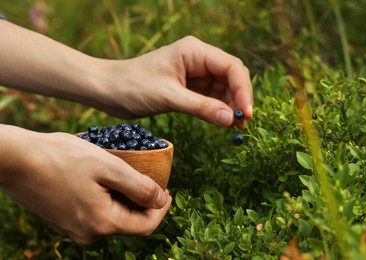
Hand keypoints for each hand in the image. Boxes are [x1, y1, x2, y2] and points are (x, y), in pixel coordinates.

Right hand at [0, 125, 171, 244]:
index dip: (161, 209)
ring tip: (126, 175)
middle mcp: (88, 234)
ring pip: (112, 217)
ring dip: (124, 199)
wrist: (16, 159)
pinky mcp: (64, 220)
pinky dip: (107, 199)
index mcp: (102, 223)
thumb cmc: (62, 158)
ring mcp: (74, 229)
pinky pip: (96, 213)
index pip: (146, 226)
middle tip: (149, 177)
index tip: (168, 190)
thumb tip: (161, 200)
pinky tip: (104, 180)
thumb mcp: (109, 167)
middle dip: (143, 202)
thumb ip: (139, 187)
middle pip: (129, 222)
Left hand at [95, 36, 252, 126]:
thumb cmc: (132, 86)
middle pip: (231, 77)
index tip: (246, 113)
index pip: (231, 67)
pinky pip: (211, 98)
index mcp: (194, 51)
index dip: (243, 89)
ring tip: (235, 127)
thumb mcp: (168, 97)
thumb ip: (201, 107)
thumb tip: (231, 119)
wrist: (107, 90)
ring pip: (223, 89)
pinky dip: (218, 110)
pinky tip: (223, 122)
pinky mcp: (188, 87)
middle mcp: (198, 59)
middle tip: (242, 123)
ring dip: (230, 106)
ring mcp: (194, 73)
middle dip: (239, 99)